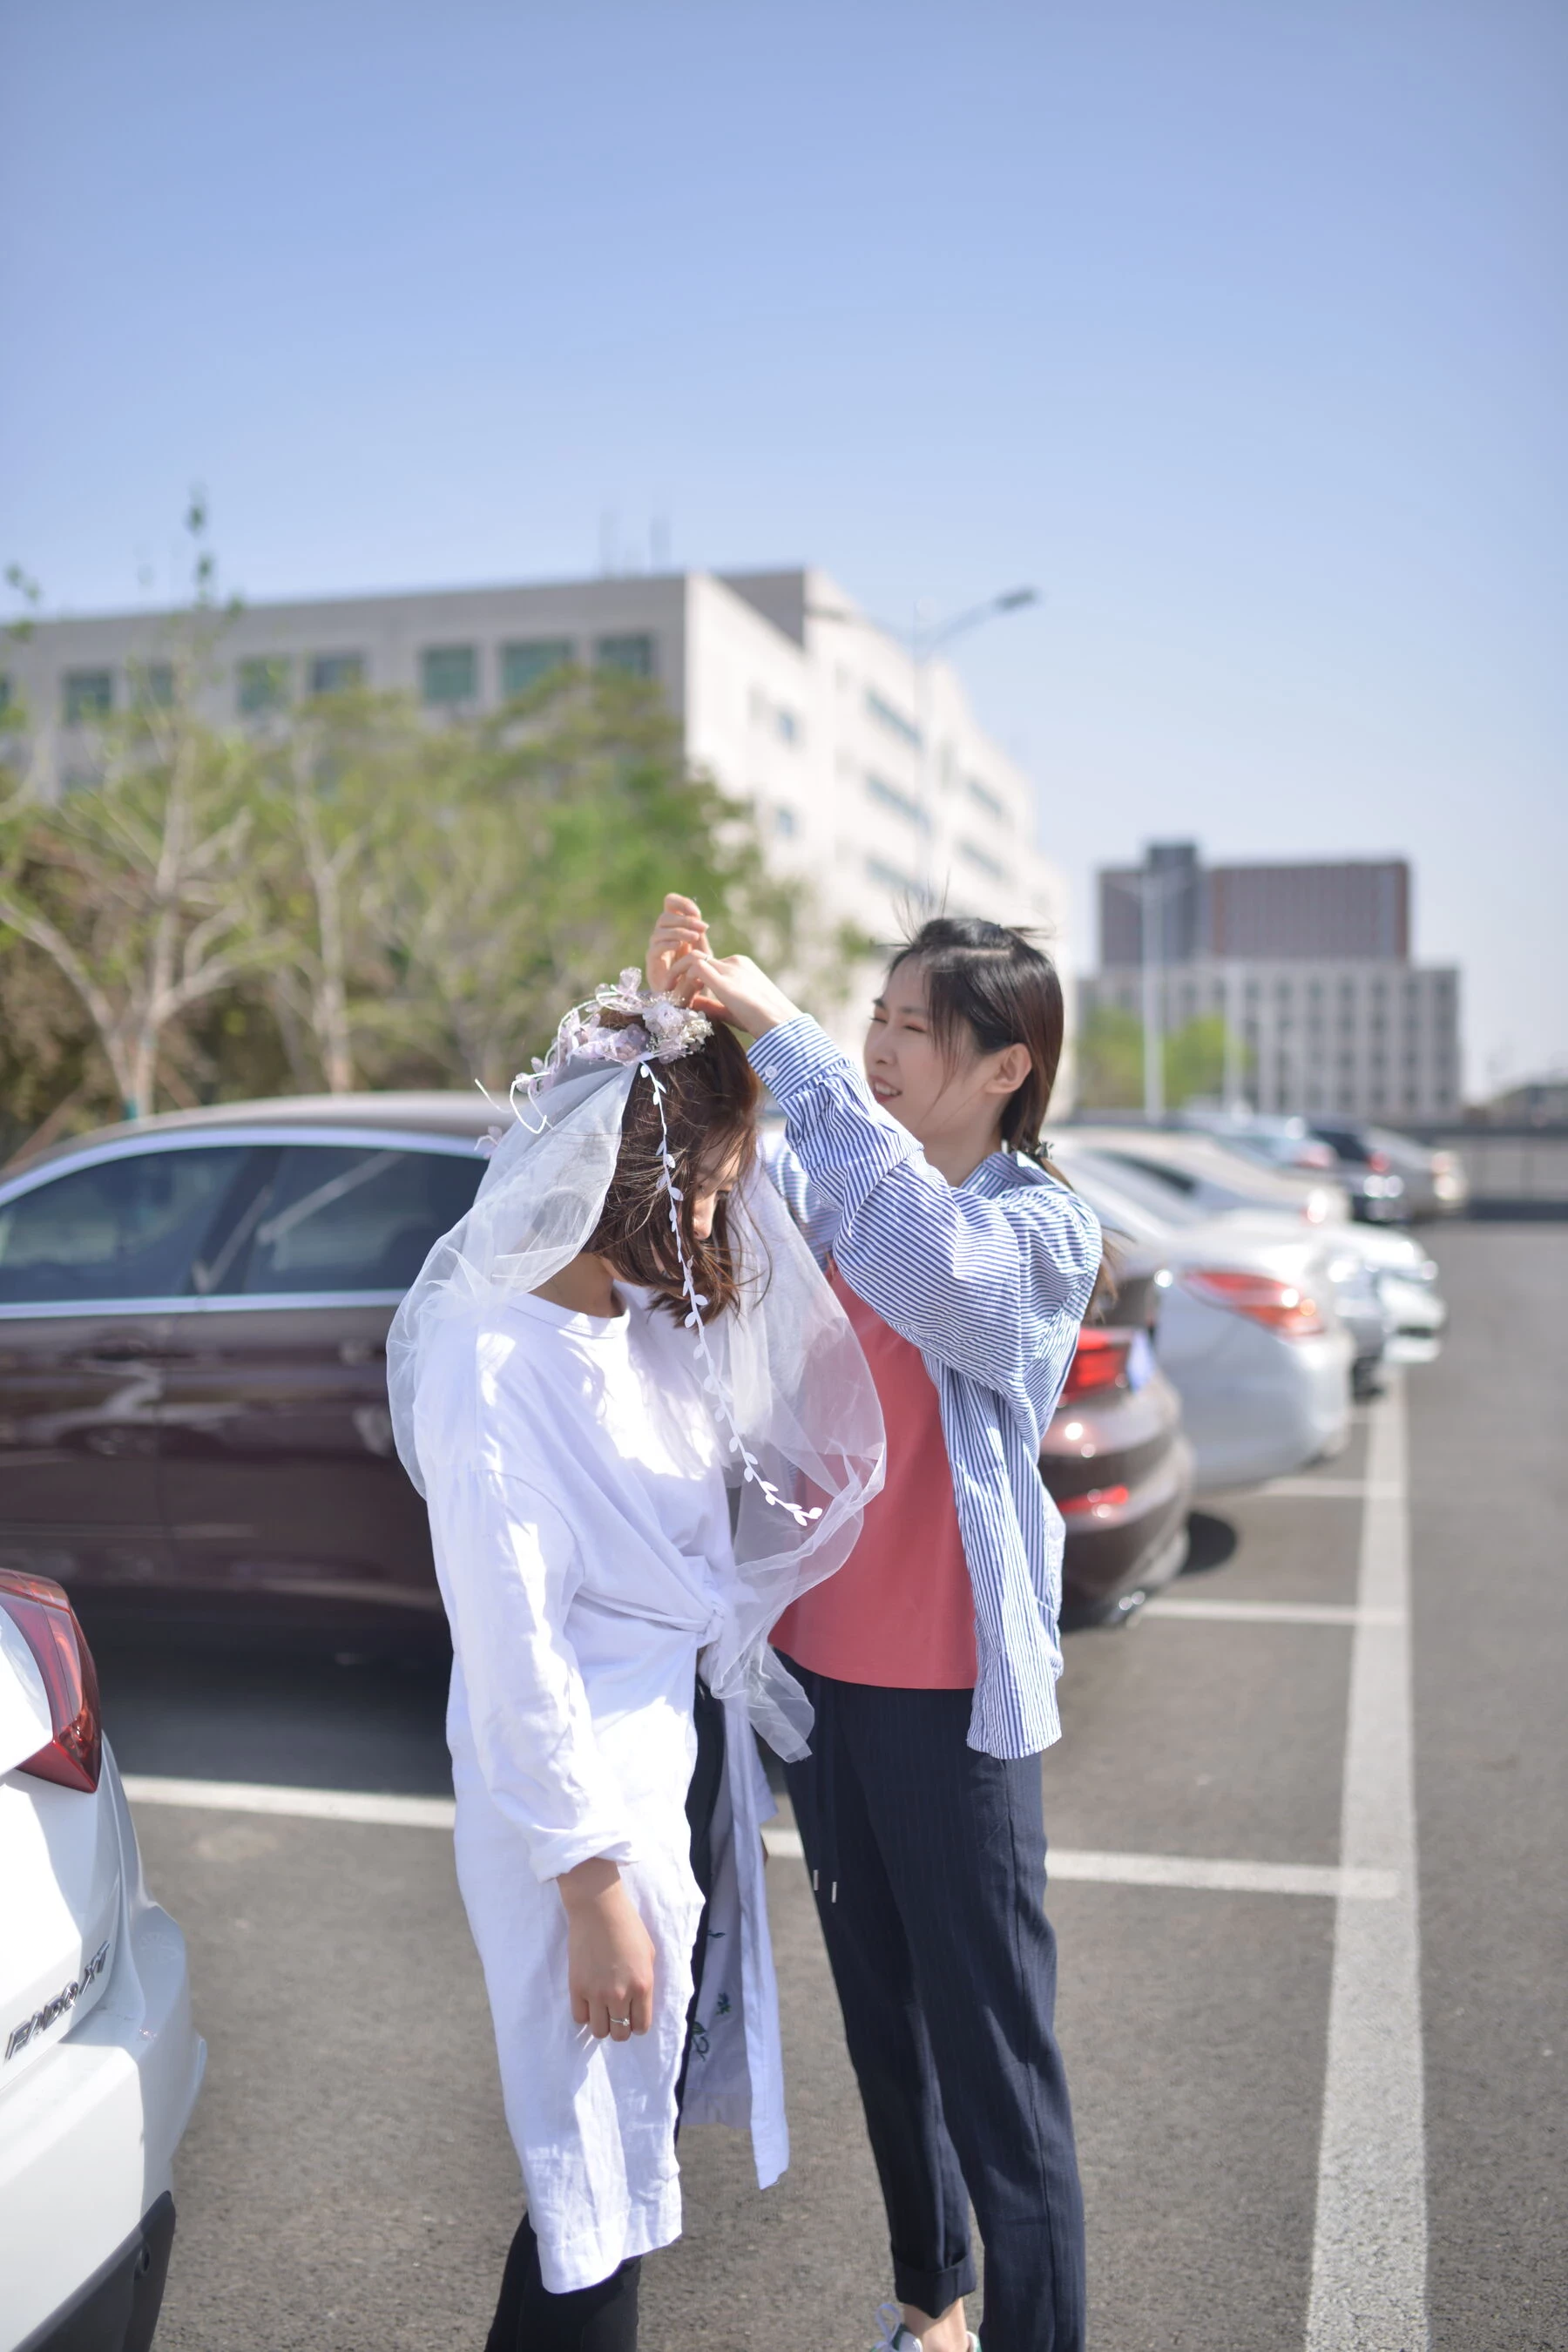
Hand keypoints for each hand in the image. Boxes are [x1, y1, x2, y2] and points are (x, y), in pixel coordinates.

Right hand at [557, 1858, 655, 2041]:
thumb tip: (638, 2003)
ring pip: (599, 2032)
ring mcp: (597, 1994)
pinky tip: (588, 2000)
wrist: (598, 1908)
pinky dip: (585, 2014)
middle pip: (620, 2034)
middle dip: (620, 2027)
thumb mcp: (649, 1954)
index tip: (632, 2016)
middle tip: (616, 2012)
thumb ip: (645, 1982)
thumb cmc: (628, 1926)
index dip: (637, 2024)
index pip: (641, 2027)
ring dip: (602, 2023)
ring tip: (601, 2007)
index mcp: (642, 1986)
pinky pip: (579, 2018)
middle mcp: (621, 1996)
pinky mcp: (577, 1988)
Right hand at [648, 893, 710, 994]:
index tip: (696, 912)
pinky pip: (655, 948)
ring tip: (694, 938)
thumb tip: (698, 917)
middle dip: (683, 919)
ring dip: (678, 931)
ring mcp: (657, 951)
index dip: (680, 903)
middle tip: (701, 927)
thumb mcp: (703, 954)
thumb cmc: (698, 977)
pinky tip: (680, 946)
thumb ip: (698, 936)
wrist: (690, 1001)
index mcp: (675, 930)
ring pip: (659, 931)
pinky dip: (668, 943)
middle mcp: (663, 938)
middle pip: (664, 917)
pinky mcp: (653, 965)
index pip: (670, 906)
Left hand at [669, 950, 801, 1037]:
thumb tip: (692, 1003)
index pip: (709, 964)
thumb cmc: (763, 1022)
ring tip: (666, 991)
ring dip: (677, 974)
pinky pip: (694, 968)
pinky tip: (674, 994)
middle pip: (699, 959)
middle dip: (679, 973)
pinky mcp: (723, 978)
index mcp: (741, 968)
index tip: (681, 992)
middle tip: (665, 989)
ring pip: (693, 960)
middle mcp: (735, 963)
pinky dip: (681, 979)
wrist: (780, 1024)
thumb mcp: (733, 1011)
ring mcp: (729, 968)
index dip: (692, 977)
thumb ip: (712, 1004)